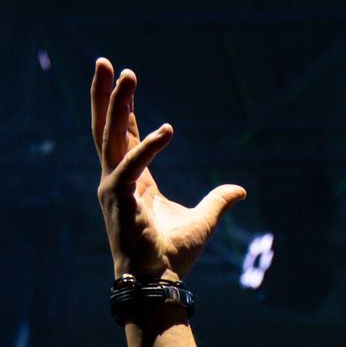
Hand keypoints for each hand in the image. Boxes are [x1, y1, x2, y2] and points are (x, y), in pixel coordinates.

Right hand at [91, 59, 245, 280]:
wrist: (158, 284)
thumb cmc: (172, 257)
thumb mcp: (204, 222)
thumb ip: (219, 201)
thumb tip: (240, 190)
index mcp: (134, 182)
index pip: (127, 138)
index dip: (126, 110)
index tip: (124, 80)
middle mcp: (118, 180)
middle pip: (107, 128)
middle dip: (106, 94)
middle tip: (105, 61)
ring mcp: (113, 188)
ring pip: (110, 136)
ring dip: (117, 104)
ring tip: (124, 74)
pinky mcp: (118, 198)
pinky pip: (132, 165)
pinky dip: (148, 147)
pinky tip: (166, 130)